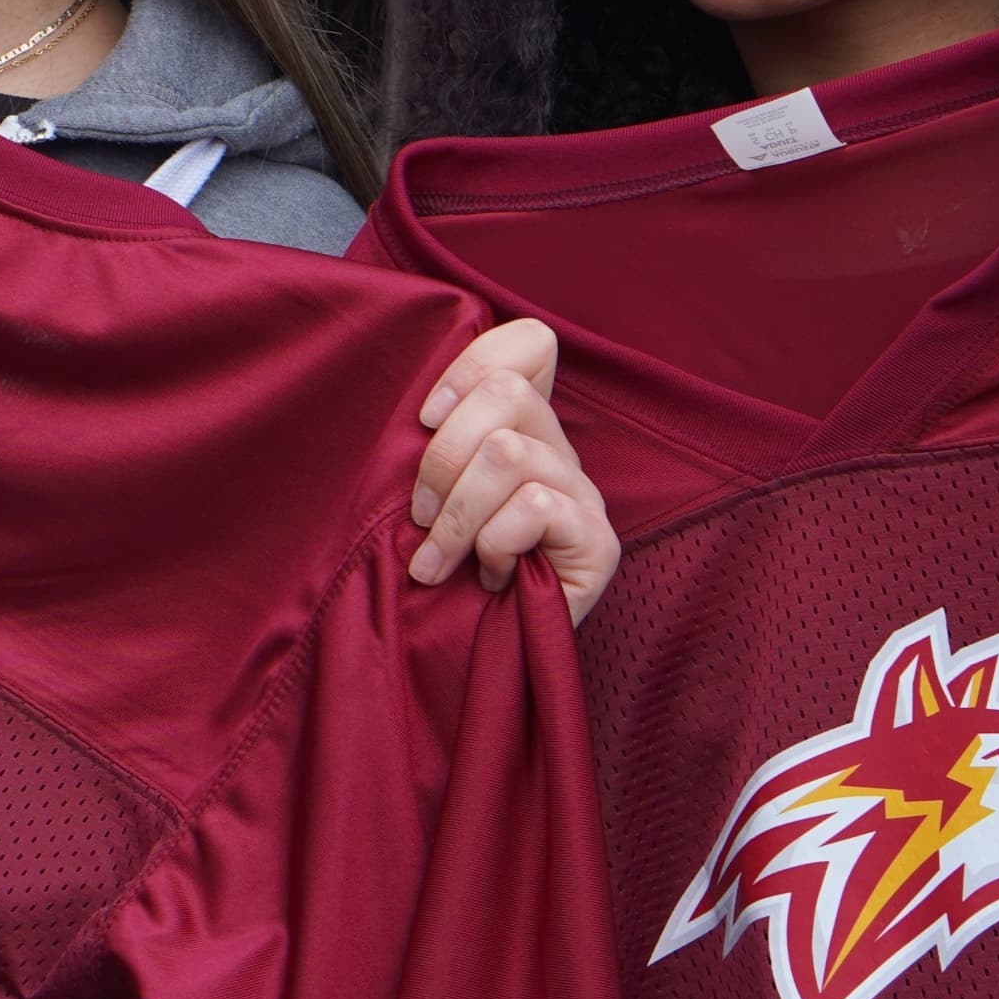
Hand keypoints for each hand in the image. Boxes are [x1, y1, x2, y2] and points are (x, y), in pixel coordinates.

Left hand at [407, 317, 619, 623]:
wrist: (474, 655)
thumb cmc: (440, 571)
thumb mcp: (422, 495)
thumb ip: (425, 442)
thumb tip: (399, 400)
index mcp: (522, 426)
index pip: (530, 342)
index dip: (472, 362)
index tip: (423, 418)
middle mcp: (560, 450)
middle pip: (508, 393)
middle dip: (442, 455)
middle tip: (418, 515)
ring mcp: (585, 494)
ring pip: (511, 452)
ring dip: (456, 514)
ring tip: (438, 559)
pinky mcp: (600, 542)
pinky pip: (534, 507)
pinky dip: (493, 542)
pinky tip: (489, 575)